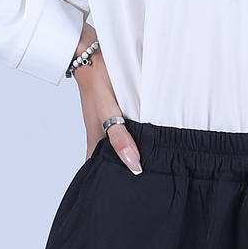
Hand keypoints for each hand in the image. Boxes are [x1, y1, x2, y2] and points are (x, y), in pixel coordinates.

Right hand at [69, 25, 141, 173]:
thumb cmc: (97, 81)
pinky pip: (128, 128)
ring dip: (135, 152)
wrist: (93, 51)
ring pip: (123, 144)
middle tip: (146, 185)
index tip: (122, 197)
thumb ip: (121, 139)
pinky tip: (153, 136)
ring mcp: (110, 123)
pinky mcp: (118, 110)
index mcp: (95, 142)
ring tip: (155, 166)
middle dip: (125, 172)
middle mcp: (102, 135)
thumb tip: (134, 165)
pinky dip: (138, 135)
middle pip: (113, 160)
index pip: (98, 171)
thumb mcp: (109, 113)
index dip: (107, 184)